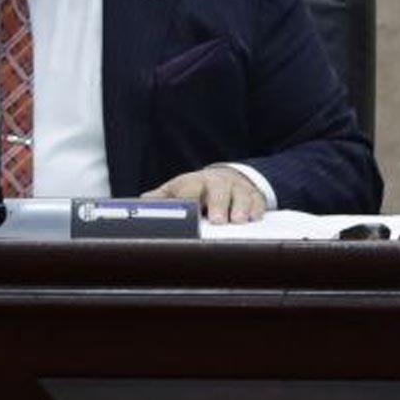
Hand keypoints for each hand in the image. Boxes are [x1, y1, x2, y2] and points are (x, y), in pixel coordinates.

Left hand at [142, 166, 265, 223]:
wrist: (224, 178)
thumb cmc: (195, 190)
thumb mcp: (176, 191)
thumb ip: (160, 199)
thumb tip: (141, 204)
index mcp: (194, 182)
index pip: (190, 187)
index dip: (189, 197)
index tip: (188, 209)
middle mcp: (216, 183)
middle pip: (217, 189)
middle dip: (218, 203)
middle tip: (218, 220)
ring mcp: (236, 188)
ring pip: (240, 194)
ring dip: (240, 206)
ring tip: (238, 221)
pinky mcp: (253, 194)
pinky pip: (258, 200)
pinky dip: (257, 208)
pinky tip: (254, 218)